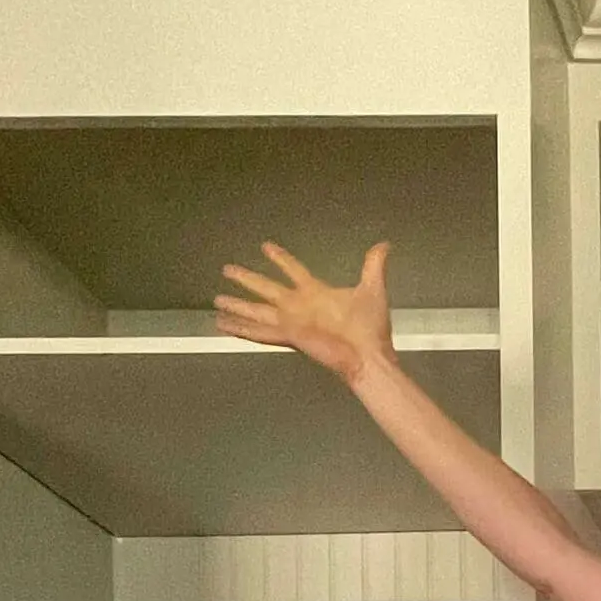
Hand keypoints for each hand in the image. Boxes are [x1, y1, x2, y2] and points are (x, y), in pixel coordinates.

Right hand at [214, 240, 393, 385]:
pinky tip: (222, 325)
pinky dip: (240, 328)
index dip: (280, 258)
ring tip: (216, 301)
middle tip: (227, 268)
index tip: (265, 246)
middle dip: (247, 279)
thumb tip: (384, 245)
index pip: (293, 270)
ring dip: (237, 306)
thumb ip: (374, 265)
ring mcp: (291, 322)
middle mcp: (299, 307)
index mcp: (316, 293)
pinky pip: (258, 331)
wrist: (369, 356)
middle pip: (266, 288)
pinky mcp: (288, 336)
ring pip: (256, 311)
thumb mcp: (372, 289)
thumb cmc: (371, 328)